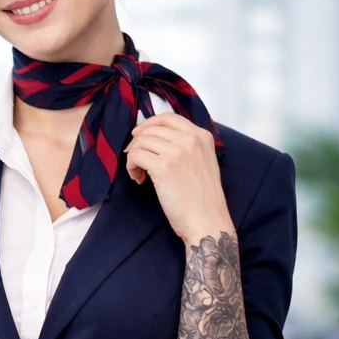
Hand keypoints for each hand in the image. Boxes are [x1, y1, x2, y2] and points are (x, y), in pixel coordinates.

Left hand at [126, 113, 233, 243]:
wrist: (207, 220)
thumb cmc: (203, 198)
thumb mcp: (203, 162)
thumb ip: (186, 146)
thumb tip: (155, 138)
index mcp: (202, 136)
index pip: (169, 118)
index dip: (149, 124)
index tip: (139, 135)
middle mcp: (190, 139)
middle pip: (151, 129)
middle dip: (138, 143)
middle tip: (136, 160)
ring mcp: (177, 151)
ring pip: (141, 141)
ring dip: (134, 157)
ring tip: (140, 173)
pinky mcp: (163, 166)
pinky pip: (135, 156)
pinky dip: (131, 167)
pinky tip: (139, 179)